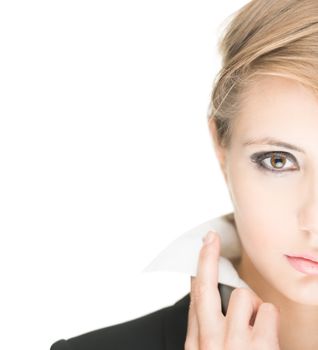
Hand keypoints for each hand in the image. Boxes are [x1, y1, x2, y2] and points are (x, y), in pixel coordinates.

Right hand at [184, 231, 280, 348]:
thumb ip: (206, 330)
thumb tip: (206, 296)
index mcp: (195, 346)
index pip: (195, 298)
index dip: (198, 269)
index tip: (204, 247)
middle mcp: (210, 343)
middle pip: (205, 289)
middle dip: (207, 258)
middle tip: (211, 237)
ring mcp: (234, 344)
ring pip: (243, 296)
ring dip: (254, 307)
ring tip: (257, 328)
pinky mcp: (261, 347)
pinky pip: (269, 311)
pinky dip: (271, 321)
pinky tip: (269, 338)